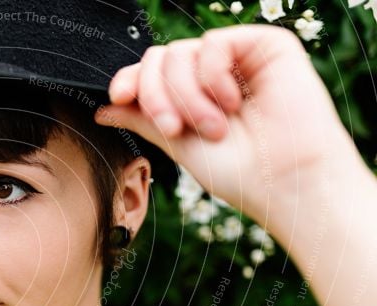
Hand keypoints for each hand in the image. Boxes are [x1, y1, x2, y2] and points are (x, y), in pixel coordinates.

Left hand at [94, 25, 358, 223]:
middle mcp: (213, 75)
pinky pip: (214, 43)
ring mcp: (238, 59)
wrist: (284, 182)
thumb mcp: (177, 144)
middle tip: (174, 129)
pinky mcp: (265, 46)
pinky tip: (233, 103)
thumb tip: (103, 108)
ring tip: (214, 128)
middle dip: (155, 95)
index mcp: (192, 97)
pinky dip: (212, 76)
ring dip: (186, 96)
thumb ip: (142, 119)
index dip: (130, 80)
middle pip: (159, 59)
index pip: (151, 74)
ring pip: (180, 53)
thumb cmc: (238, 172)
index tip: (118, 97)